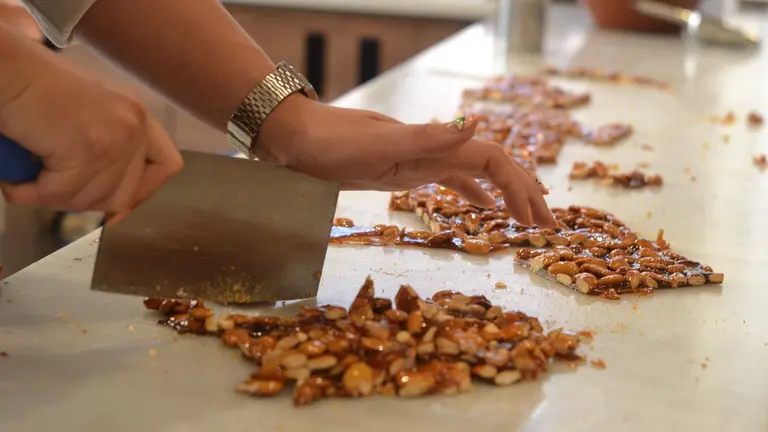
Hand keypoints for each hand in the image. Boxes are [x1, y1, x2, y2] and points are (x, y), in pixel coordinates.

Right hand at [0, 42, 182, 214]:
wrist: (7, 71)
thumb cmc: (35, 90)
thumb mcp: (88, 120)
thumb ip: (108, 155)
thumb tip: (117, 210)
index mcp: (138, 117)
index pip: (167, 166)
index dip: (143, 192)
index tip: (116, 207)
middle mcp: (134, 126)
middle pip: (125, 194)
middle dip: (85, 201)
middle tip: (52, 190)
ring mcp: (115, 139)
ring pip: (91, 199)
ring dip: (54, 198)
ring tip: (29, 179)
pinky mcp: (87, 150)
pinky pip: (60, 193)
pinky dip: (30, 194)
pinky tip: (16, 181)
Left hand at [257, 96, 555, 227]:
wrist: (296, 138)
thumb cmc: (331, 143)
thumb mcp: (377, 143)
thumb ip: (426, 137)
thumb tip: (476, 125)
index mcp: (434, 145)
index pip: (493, 161)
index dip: (519, 187)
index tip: (534, 220)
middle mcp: (435, 150)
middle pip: (495, 168)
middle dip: (524, 194)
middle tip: (548, 227)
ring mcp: (422, 160)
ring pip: (478, 177)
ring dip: (506, 197)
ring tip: (528, 222)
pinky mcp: (406, 170)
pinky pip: (452, 182)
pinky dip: (475, 195)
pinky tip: (484, 209)